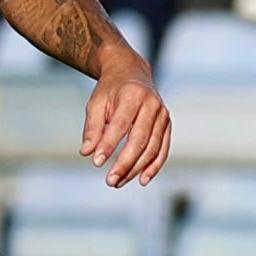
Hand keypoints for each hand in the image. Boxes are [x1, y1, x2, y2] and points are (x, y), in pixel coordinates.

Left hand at [81, 54, 171, 186]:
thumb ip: (92, 128)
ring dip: (136, 168)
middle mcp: (152, 105)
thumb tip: (88, 152)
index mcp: (132, 95)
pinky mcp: (167, 125)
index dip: (109, 145)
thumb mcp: (96, 103)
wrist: (131, 73)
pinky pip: (163, 149)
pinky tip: (142, 179)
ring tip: (119, 182)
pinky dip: (154, 166)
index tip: (96, 162)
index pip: (120, 125)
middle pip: (140, 140)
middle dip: (125, 163)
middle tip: (110, 180)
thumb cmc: (110, 91)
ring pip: (152, 148)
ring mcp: (163, 115)